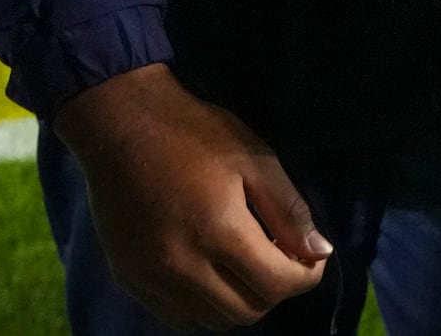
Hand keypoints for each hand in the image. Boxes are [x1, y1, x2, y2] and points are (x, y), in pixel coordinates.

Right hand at [53, 63, 329, 329]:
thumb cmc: (193, 134)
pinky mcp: (129, 279)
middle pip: (247, 311)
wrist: (120, 125)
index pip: (276, 285)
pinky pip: (176, 316)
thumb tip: (320, 252)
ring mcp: (151, 277)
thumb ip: (290, 210)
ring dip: (240, 300)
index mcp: (219, 231)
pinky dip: (203, 306)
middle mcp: (182, 265)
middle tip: (279, 257)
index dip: (306, 277)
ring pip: (211, 320)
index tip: (312, 257)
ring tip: (245, 263)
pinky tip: (211, 272)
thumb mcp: (255, 159)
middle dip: (275, 290)